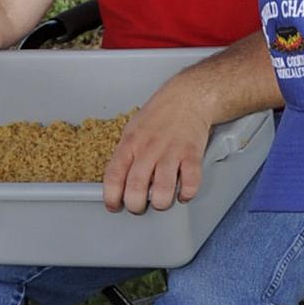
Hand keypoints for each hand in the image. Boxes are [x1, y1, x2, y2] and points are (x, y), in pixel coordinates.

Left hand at [102, 75, 211, 214]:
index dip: (111, 197)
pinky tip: (183, 193)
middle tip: (139, 207)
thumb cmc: (159, 115)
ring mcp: (171, 152)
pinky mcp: (192, 155)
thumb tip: (120, 181)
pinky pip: (190, 184)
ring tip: (161, 201)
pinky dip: (186, 195)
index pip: (113, 176)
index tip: (114, 206)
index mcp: (130, 143)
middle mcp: (148, 149)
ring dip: (161, 203)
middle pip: (136, 188)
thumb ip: (127, 155)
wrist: (188, 97)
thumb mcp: (133, 130)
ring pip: (162, 190)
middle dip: (136, 206)